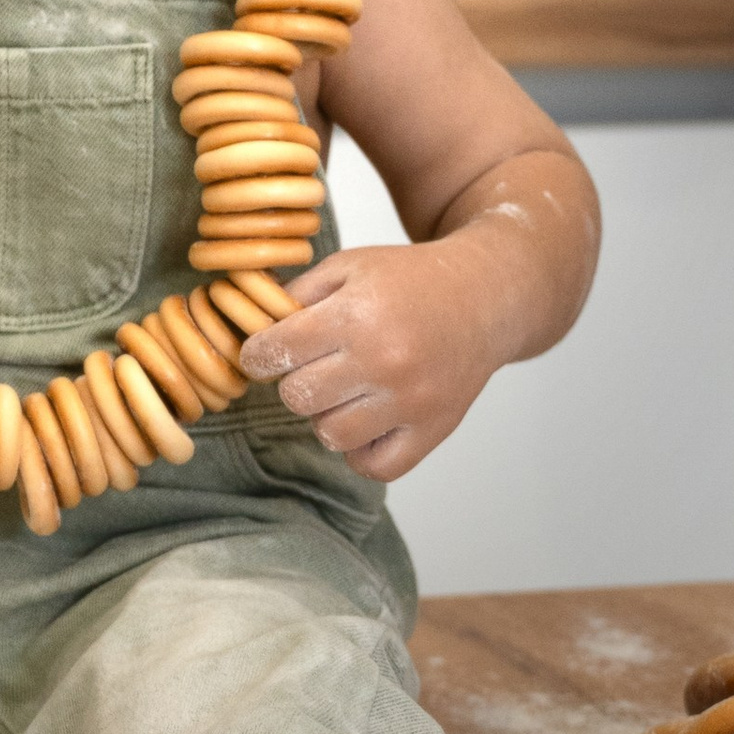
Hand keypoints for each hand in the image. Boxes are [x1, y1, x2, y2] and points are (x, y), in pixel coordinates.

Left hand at [239, 244, 498, 479]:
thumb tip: (248, 329)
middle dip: (294, 380)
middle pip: (296, 397)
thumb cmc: (410, 280)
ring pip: (329, 435)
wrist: (485, 297)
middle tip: (314, 366)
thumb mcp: (348, 266)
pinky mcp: (433, 430)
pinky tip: (366, 420)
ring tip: (344, 390)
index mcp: (357, 315)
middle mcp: (384, 361)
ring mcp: (411, 401)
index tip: (266, 351)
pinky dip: (362, 450)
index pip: (274, 352)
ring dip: (327, 415)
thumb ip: (295, 296)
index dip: (258, 353)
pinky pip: (374, 466)